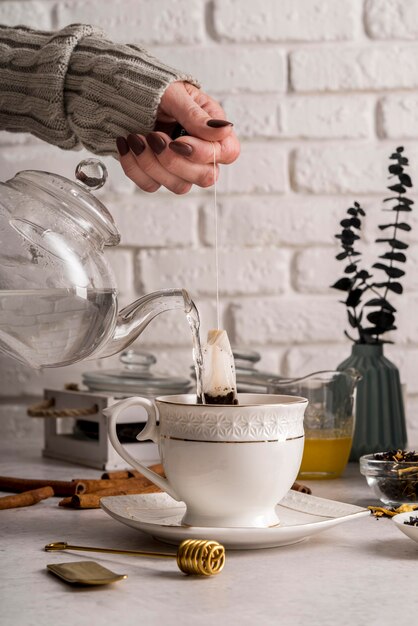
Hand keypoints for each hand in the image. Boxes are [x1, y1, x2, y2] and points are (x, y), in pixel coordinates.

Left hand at [116, 82, 239, 193]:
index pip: (228, 153)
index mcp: (212, 129)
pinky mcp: (157, 176)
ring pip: (179, 186)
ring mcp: (180, 168)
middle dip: (175, 161)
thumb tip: (224, 129)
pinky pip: (151, 185)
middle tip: (154, 136)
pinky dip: (134, 167)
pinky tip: (126, 145)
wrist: (122, 91)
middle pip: (206, 177)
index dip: (205, 153)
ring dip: (152, 164)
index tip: (178, 140)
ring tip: (135, 138)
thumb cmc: (153, 88)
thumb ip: (196, 115)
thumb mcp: (175, 95)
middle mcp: (201, 153)